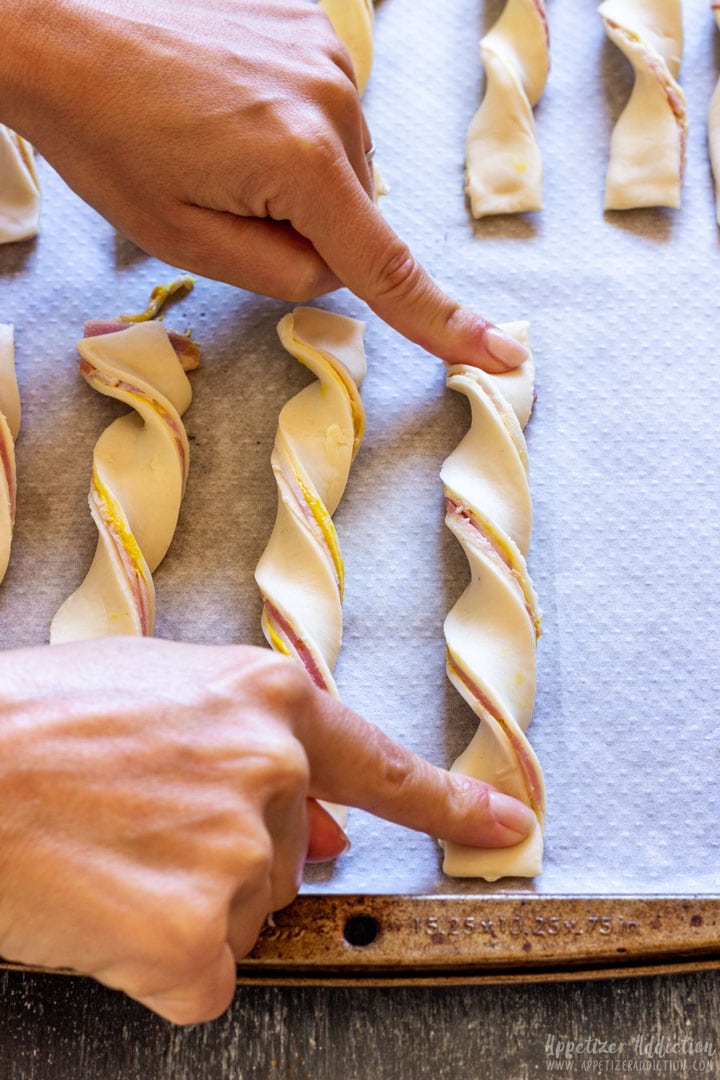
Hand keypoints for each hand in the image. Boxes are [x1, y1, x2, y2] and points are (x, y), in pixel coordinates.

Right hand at [0, 637, 533, 1023]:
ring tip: (106, 854)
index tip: (505, 827)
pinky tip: (102, 911)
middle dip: (226, 857)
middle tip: (136, 827)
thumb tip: (326, 827)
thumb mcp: (158, 691)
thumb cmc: (38, 719)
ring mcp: (240, 860)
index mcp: (269, 702)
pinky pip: (199, 979)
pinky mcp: (194, 942)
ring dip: (181, 905)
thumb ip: (249, 743)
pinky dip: (154, 963)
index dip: (450, 804)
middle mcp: (272, 775)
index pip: (385, 767)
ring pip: (240, 917)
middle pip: (287, 859)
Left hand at [2, 0, 526, 371]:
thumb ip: (282, 273)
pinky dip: (293, 129)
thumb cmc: (106, 140)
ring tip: (218, 142)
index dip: (444, 323)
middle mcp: (334, 97)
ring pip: (342, 164)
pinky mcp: (314, 25)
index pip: (386, 267)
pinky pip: (327, 113)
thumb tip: (334, 265)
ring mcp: (328, 51)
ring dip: (297, 176)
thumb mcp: (186, 240)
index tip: (503, 353)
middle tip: (222, 194)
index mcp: (302, 161)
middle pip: (354, 213)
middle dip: (306, 227)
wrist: (58, 26)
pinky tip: (233, 107)